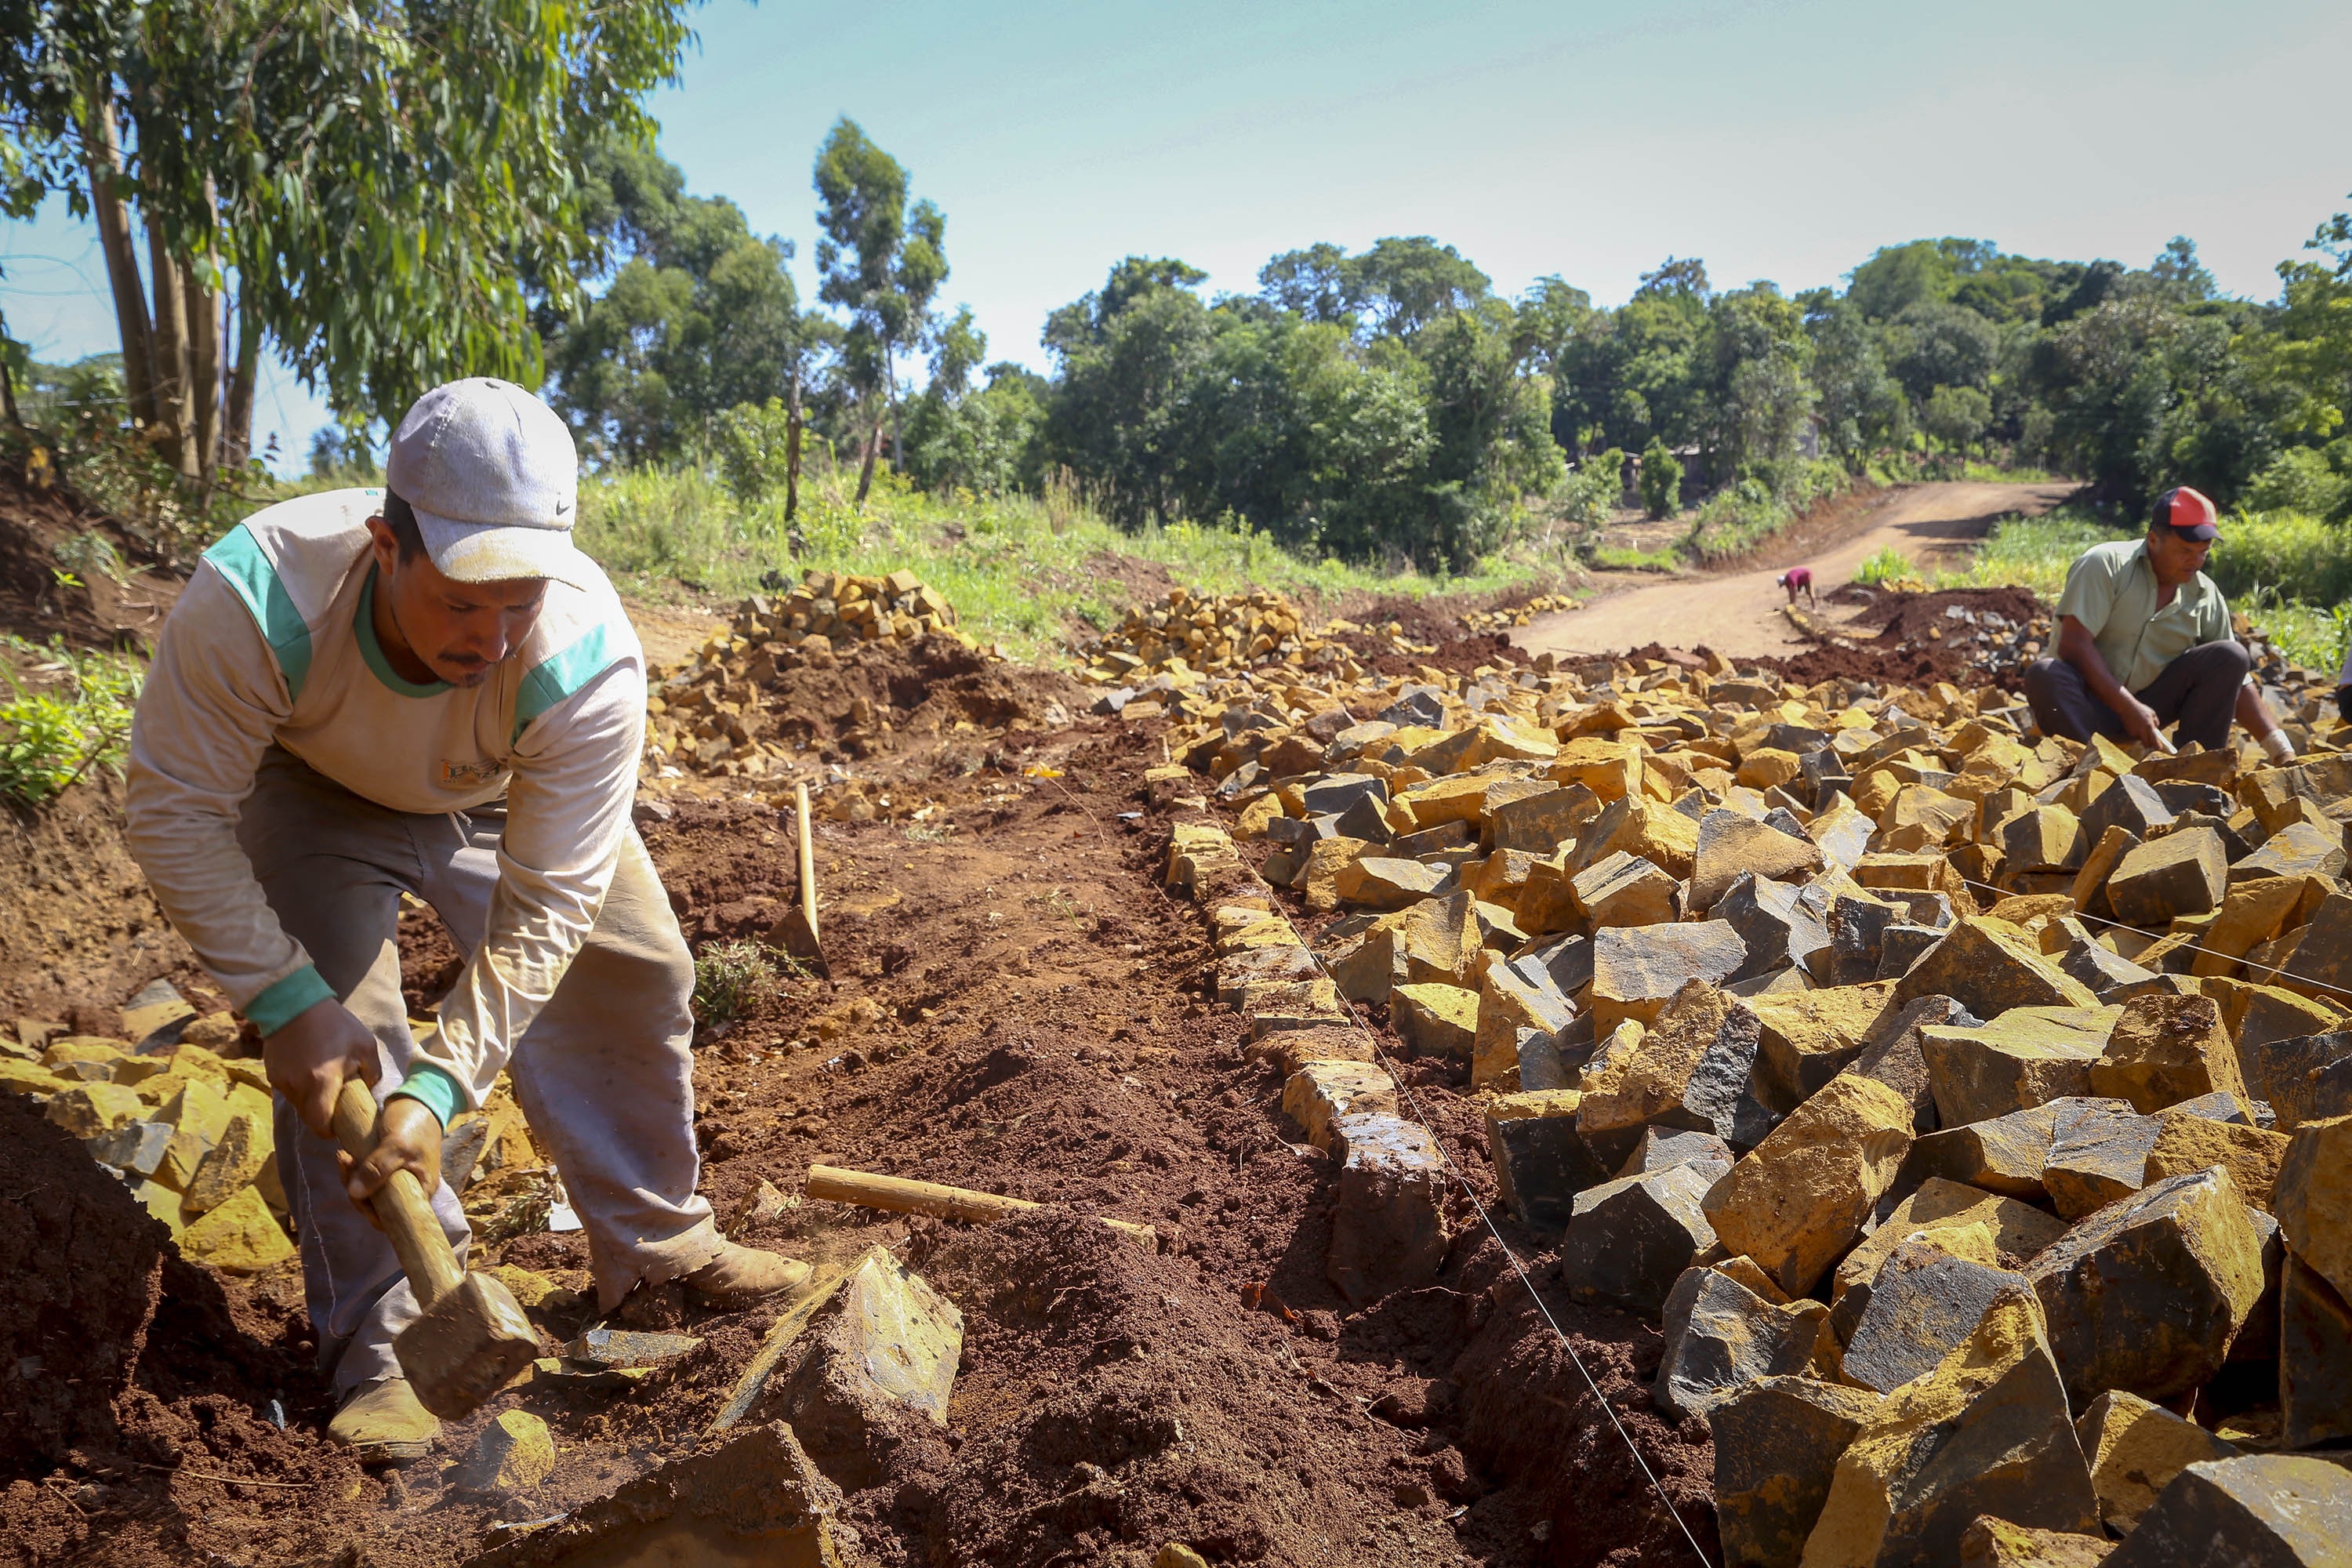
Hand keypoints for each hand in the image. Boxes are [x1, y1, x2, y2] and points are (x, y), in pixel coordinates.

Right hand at [265, 998, 379, 1137]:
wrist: (294, 1004)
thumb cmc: (335, 1024)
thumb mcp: (365, 1045)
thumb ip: (372, 1074)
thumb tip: (369, 1091)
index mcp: (321, 1082)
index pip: (320, 1125)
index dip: (331, 1131)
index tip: (341, 1125)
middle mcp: (297, 1087)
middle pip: (309, 1117)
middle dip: (324, 1115)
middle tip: (337, 1103)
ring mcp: (281, 1081)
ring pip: (299, 1104)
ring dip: (312, 1100)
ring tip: (324, 1080)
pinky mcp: (272, 1074)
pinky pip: (289, 1090)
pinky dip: (301, 1087)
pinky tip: (309, 1069)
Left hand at [339, 1096, 443, 1221]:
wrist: (420, 1099)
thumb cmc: (415, 1123)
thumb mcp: (398, 1145)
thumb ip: (378, 1169)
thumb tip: (354, 1194)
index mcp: (421, 1190)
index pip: (394, 1219)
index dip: (371, 1213)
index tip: (356, 1196)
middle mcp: (410, 1189)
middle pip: (377, 1206)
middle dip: (356, 1191)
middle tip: (345, 1165)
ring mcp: (397, 1178)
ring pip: (369, 1192)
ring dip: (351, 1178)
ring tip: (343, 1157)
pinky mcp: (386, 1167)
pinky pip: (366, 1177)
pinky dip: (354, 1169)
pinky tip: (346, 1155)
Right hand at [2113, 696, 2164, 749]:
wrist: (2127, 707)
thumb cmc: (2140, 709)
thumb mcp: (2152, 713)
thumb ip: (2155, 721)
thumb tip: (2156, 728)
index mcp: (2149, 726)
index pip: (2154, 739)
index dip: (2157, 745)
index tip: (2159, 748)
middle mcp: (2142, 731)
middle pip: (2146, 743)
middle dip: (2149, 744)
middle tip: (2151, 743)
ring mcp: (2135, 732)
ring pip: (2140, 738)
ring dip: (2142, 736)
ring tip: (2141, 727)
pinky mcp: (2129, 732)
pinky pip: (2135, 735)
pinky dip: (2136, 732)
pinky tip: (2135, 725)